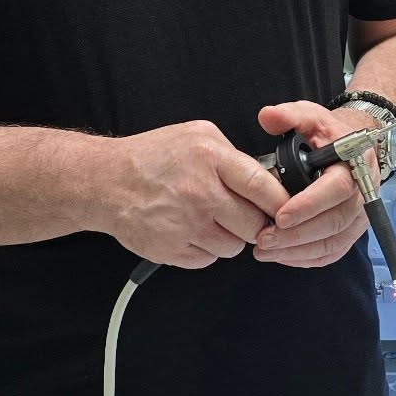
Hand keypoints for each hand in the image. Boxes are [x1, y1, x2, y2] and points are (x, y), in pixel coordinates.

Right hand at [100, 120, 290, 269]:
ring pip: (233, 247)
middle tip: (244, 214)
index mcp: (212, 159)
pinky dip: (206, 250)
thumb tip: (265, 176)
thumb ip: (232, 156)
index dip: (281, 201)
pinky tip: (192, 230)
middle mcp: (201, 193)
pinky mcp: (172, 250)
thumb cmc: (153, 156)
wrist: (106, 181)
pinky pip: (207, 260)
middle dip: (254, 222)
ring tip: (211, 219)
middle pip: (253, 224)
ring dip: (229, 237)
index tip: (289, 208)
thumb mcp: (198, 135)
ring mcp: (186, 225)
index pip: (263, 186)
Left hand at [252, 102, 377, 268]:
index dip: (309, 205)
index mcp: (354, 163)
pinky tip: (283, 256)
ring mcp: (360, 215)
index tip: (280, 216)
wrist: (353, 146)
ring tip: (265, 250)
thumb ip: (289, 115)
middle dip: (297, 235)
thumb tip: (267, 116)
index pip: (337, 189)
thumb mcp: (310, 116)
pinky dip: (308, 258)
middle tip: (263, 239)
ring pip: (333, 242)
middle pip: (334, 222)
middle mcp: (363, 192)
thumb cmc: (328, 134)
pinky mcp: (352, 230)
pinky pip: (333, 252)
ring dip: (298, 251)